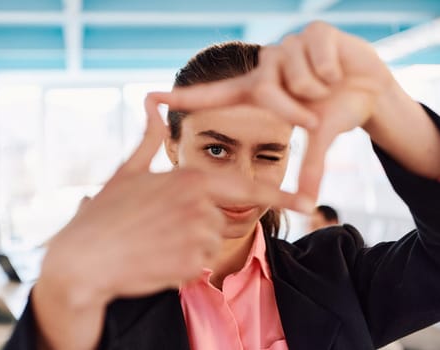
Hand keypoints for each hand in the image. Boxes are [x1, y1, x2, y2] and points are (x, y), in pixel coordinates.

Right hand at [32, 97, 308, 348]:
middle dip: (200, 226)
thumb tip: (151, 105)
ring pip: (212, 244)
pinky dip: (182, 266)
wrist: (83, 260)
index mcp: (190, 179)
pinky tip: (154, 258)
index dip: (282, 195)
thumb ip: (148, 139)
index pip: (246, 188)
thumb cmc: (104, 214)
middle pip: (223, 219)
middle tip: (162, 229)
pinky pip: (199, 265)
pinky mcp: (190, 265)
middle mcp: (199, 206)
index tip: (309, 200)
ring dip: (190, 247)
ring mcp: (197, 237)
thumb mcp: (126, 172)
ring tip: (155, 242)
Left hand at [147, 22, 394, 200]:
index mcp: (257, 92)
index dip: (185, 98)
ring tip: (327, 86)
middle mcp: (266, 66)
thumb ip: (309, 168)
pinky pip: (317, 52)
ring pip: (295, 74)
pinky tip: (338, 69)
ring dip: (319, 89)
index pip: (214, 95)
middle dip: (293, 110)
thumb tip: (308, 204)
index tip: (150, 98)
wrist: (370, 89)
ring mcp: (288, 46)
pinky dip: (333, 68)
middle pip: (266, 91)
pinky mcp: (313, 31)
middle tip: (314, 116)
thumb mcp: (318, 139)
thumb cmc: (334, 113)